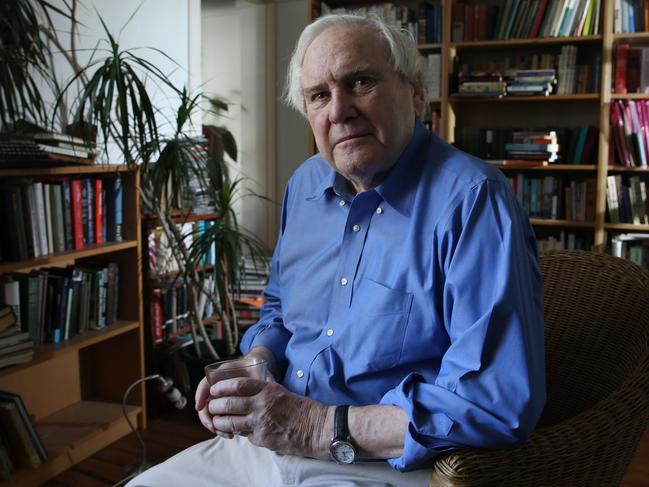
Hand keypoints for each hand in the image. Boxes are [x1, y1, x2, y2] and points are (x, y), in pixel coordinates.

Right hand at [195, 347, 276, 433]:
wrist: (256, 373)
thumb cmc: (256, 370)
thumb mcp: (258, 369)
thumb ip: (261, 377)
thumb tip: (270, 383)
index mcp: (222, 375)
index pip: (205, 384)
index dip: (200, 395)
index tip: (199, 407)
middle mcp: (217, 388)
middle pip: (204, 403)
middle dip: (206, 417)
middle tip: (213, 427)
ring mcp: (219, 399)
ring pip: (210, 415)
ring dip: (215, 425)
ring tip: (226, 434)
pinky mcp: (225, 409)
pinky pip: (219, 420)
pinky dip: (222, 428)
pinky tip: (231, 434)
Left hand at [207, 377, 329, 457]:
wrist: (317, 429)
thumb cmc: (302, 409)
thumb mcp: (281, 392)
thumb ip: (264, 390)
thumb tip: (248, 389)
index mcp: (267, 390)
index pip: (237, 385)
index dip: (222, 387)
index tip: (214, 389)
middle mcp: (262, 405)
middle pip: (229, 404)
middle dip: (215, 406)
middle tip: (212, 407)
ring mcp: (261, 423)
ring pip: (230, 422)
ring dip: (220, 422)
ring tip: (216, 422)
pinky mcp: (262, 439)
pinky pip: (244, 435)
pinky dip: (240, 433)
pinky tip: (240, 431)